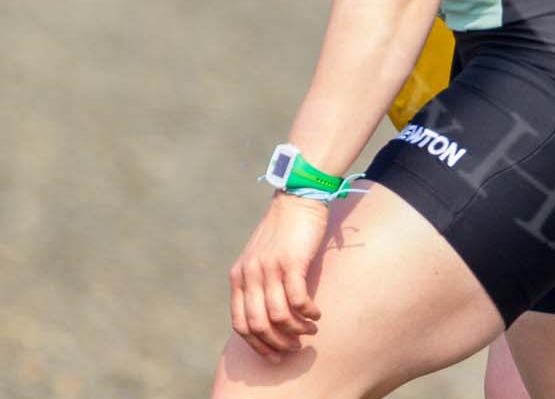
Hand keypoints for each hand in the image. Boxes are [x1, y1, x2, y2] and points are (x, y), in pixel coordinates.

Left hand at [227, 192, 327, 361]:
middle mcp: (249, 275)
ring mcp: (269, 268)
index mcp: (238, 277)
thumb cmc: (282, 232)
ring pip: (278, 316)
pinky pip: (298, 299)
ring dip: (296, 330)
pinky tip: (316, 313)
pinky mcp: (291, 262)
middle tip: (295, 348)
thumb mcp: (259, 259)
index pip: (240, 324)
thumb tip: (266, 317)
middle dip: (277, 343)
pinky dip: (308, 313)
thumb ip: (256, 284)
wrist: (296, 199)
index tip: (274, 356)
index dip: (257, 345)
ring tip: (311, 331)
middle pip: (258, 325)